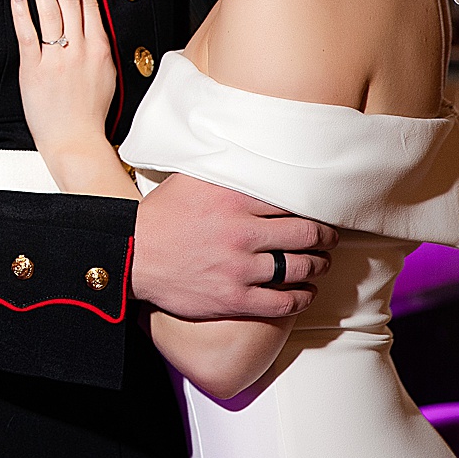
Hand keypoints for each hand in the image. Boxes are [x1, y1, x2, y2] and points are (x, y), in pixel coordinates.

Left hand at [9, 0, 116, 181]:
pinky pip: (28, 33)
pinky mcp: (35, 68)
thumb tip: (89, 24)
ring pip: (50, 9)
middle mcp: (80, 47)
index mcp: (99, 46)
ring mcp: (57, 57)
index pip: (89, 0)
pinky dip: (22, 10)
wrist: (76, 139)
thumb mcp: (104, 73)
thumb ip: (96, 46)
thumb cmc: (89, 111)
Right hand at [132, 171, 337, 318]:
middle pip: (305, 235)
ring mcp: (239, 268)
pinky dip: (302, 299)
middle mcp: (240, 232)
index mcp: (233, 199)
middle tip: (328, 240)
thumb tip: (251, 154)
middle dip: (324, 239)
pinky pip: (283, 303)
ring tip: (320, 265)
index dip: (312, 211)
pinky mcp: (233, 298)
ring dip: (318, 267)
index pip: (292, 203)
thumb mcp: (189, 181)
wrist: (129, 255)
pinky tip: (306, 293)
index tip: (318, 215)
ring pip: (299, 269)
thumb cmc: (160, 216)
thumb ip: (224, 172)